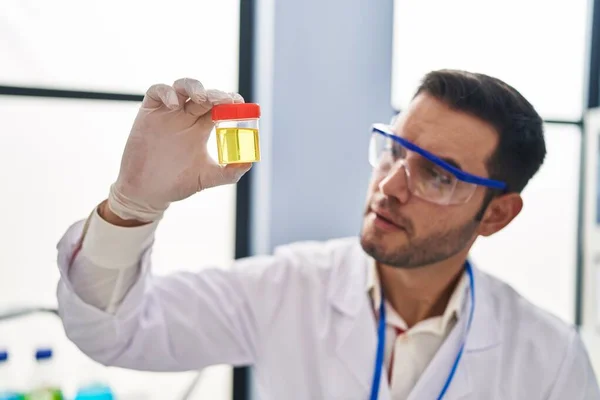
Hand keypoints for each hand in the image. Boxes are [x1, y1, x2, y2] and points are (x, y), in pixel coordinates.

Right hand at [107, 78, 250, 221]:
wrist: (147, 192)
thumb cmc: (177, 183)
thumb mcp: (207, 178)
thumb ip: (229, 172)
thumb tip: (250, 162)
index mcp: (201, 128)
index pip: (219, 107)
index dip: (230, 101)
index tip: (241, 104)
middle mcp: (186, 117)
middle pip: (204, 95)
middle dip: (216, 94)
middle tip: (226, 100)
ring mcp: (168, 113)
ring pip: (182, 87)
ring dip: (194, 87)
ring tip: (203, 98)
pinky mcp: (148, 113)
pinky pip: (156, 92)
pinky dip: (166, 93)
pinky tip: (174, 106)